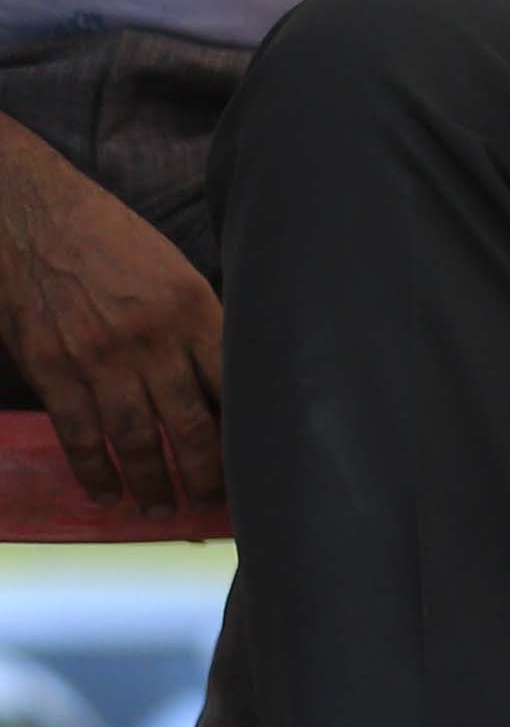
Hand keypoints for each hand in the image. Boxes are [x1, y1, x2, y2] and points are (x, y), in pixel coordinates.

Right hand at [0, 127, 221, 516]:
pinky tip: (107, 492)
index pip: (234, 386)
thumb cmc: (111, 238)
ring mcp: (100, 360)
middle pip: (191, 425)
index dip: (247, 431)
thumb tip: (227, 377)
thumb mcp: (175, 270)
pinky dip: (95, 470)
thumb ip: (199, 323)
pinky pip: (79, 435)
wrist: (32, 216)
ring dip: (151, 483)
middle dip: (205, 474)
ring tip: (162, 510)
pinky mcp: (53, 370)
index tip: (258, 461)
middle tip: (213, 503)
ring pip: (136, 440)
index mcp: (194, 311)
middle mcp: (151, 341)